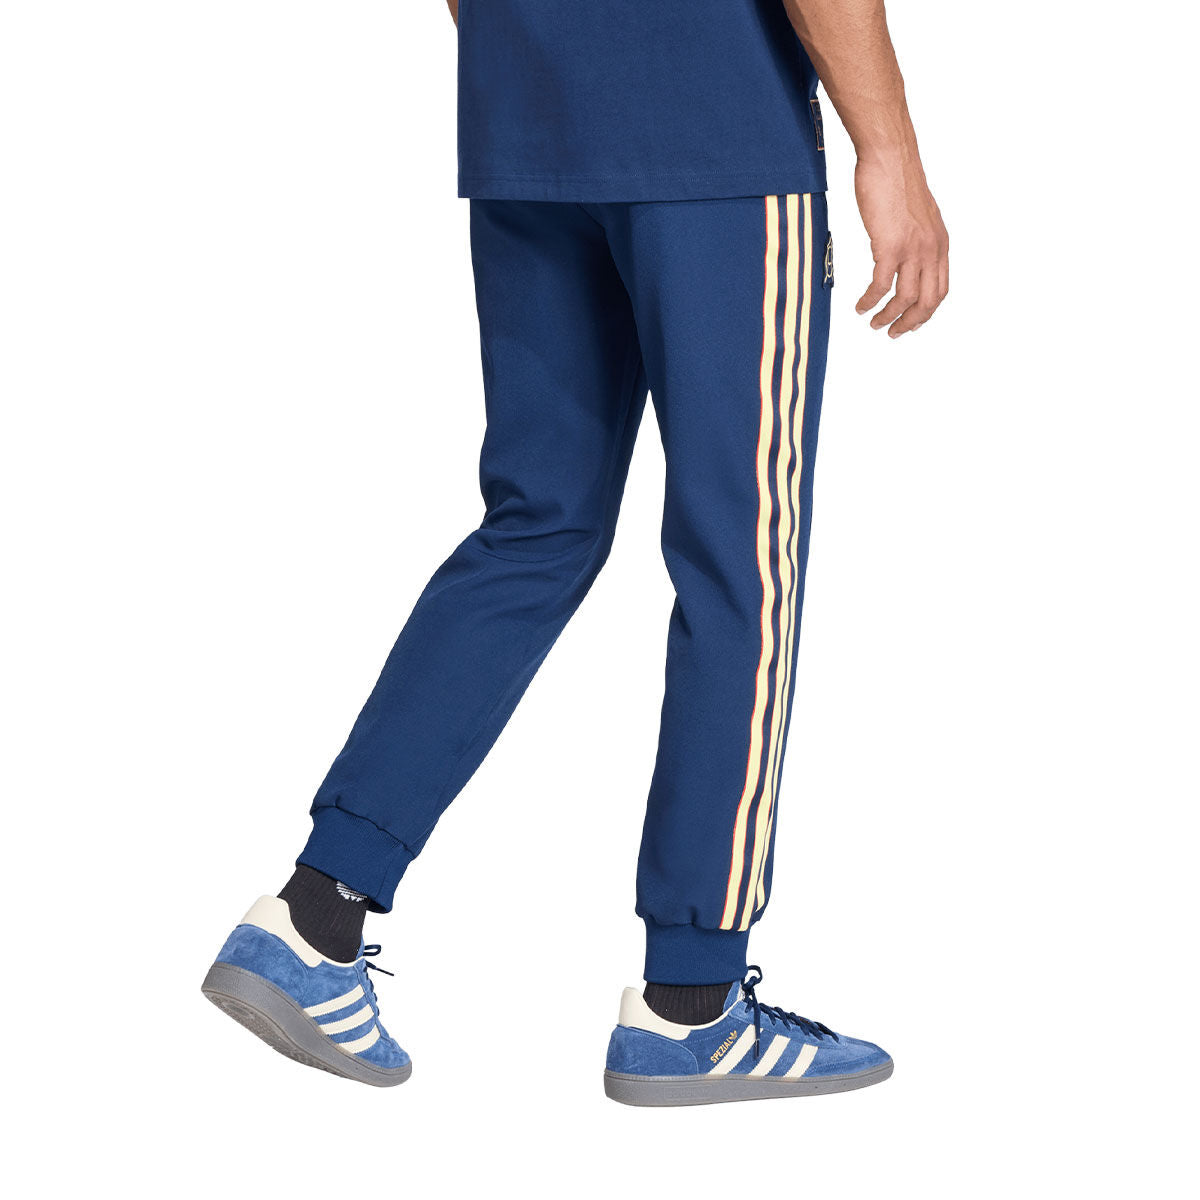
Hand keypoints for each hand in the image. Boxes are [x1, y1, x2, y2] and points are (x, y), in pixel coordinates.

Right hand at [853, 150, 948, 337]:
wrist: (890, 157)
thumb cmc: (897, 180)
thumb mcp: (917, 216)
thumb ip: (917, 239)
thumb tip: (904, 255)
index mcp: (939, 244)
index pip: (939, 290)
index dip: (925, 313)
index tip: (910, 322)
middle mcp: (931, 250)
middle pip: (927, 302)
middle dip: (910, 323)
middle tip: (892, 333)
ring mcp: (912, 249)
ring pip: (905, 299)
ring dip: (888, 317)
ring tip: (873, 323)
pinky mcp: (890, 246)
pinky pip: (880, 286)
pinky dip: (870, 301)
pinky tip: (860, 306)